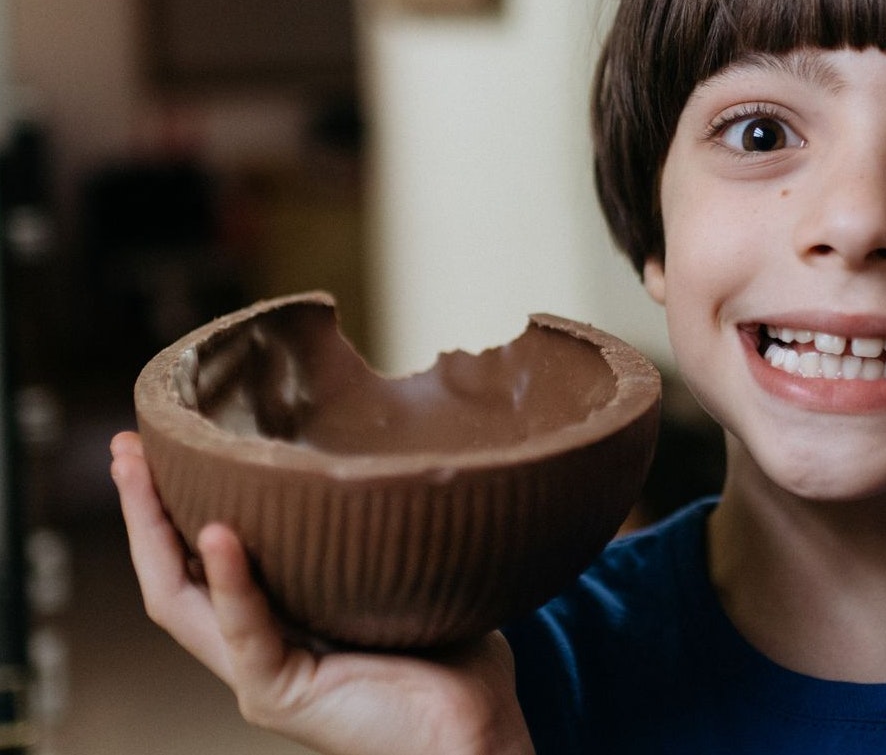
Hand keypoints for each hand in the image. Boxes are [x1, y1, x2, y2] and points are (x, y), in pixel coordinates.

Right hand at [111, 431, 535, 754]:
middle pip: (172, 575)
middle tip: (124, 445)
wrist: (479, 736)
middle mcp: (258, 648)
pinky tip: (217, 532)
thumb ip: (386, 535)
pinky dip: (230, 581)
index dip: (179, 506)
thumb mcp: (410, 581)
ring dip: (154, 532)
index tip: (166, 442)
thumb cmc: (459, 667)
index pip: (208, 560)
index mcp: (282, 623)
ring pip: (180, 600)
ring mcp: (260, 675)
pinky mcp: (278, 695)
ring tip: (140, 471)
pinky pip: (244, 630)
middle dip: (142, 509)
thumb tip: (402, 458)